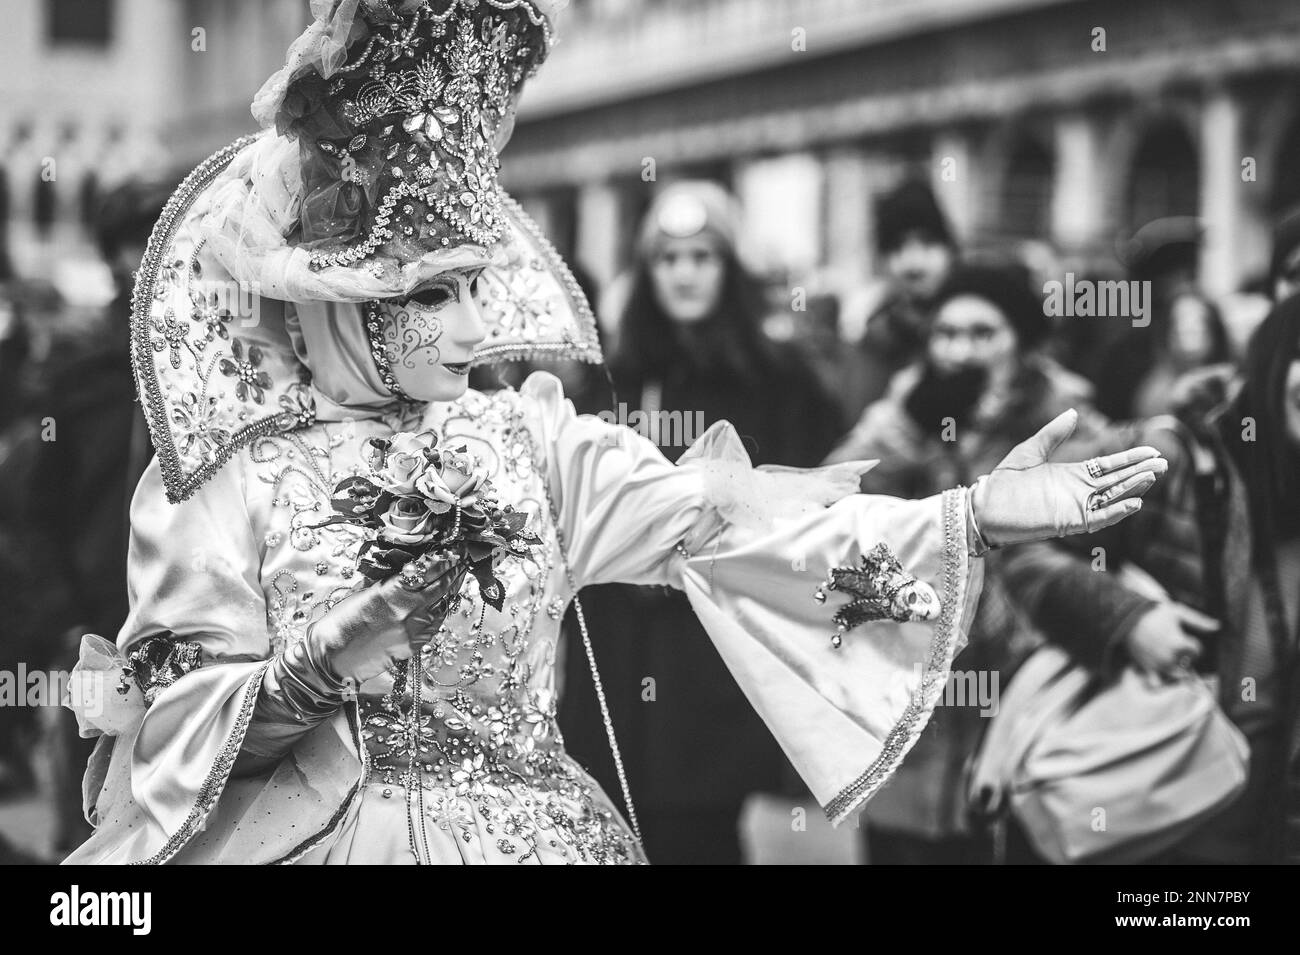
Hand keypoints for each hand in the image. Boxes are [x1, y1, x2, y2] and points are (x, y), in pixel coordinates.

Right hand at [307, 552, 468, 684]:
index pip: (428, 570)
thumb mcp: (364, 592)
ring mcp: (414, 630)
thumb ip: (389, 581)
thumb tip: (406, 570)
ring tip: (457, 576)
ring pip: (443, 605)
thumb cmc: (341, 623)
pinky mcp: (415, 645)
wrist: (332, 658)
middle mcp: (408, 610)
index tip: (454, 549)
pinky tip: (443, 601)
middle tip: (463, 559)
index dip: (444, 558)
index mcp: (393, 592)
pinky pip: (435, 624)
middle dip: (454, 570)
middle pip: (442, 586)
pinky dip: (441, 610)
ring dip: (451, 590)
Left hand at [971, 409, 1166, 546]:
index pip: (1108, 466)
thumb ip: (1053, 434)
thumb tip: (1074, 412)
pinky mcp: (1068, 522)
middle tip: (1164, 463)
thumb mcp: (1030, 451)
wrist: (983, 507)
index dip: (1130, 459)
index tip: (1152, 450)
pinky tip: (1135, 502)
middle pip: (1117, 481)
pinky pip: (1098, 518)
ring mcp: (1075, 507)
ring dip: (1133, 488)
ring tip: (1154, 475)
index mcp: (1071, 475)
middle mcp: (1078, 492)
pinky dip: (1116, 511)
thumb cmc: (1002, 483)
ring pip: (1112, 498)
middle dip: (1140, 472)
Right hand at [1125, 602, 1217, 683]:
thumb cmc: (1155, 613)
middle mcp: (1170, 656)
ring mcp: (1157, 663)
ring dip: (1176, 669)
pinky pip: (1156, 682)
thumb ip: (1199, 621)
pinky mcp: (1146, 667)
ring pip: (1175, 675)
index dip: (1193, 644)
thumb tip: (1218, 626)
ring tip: (1171, 659)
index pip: (1197, 650)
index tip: (1185, 637)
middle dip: (1186, 657)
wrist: (1128, 617)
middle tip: (1177, 647)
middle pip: (1188, 664)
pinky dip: (1160, 680)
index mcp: (1179, 643)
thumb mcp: (1178, 612)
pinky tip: (1159, 670)